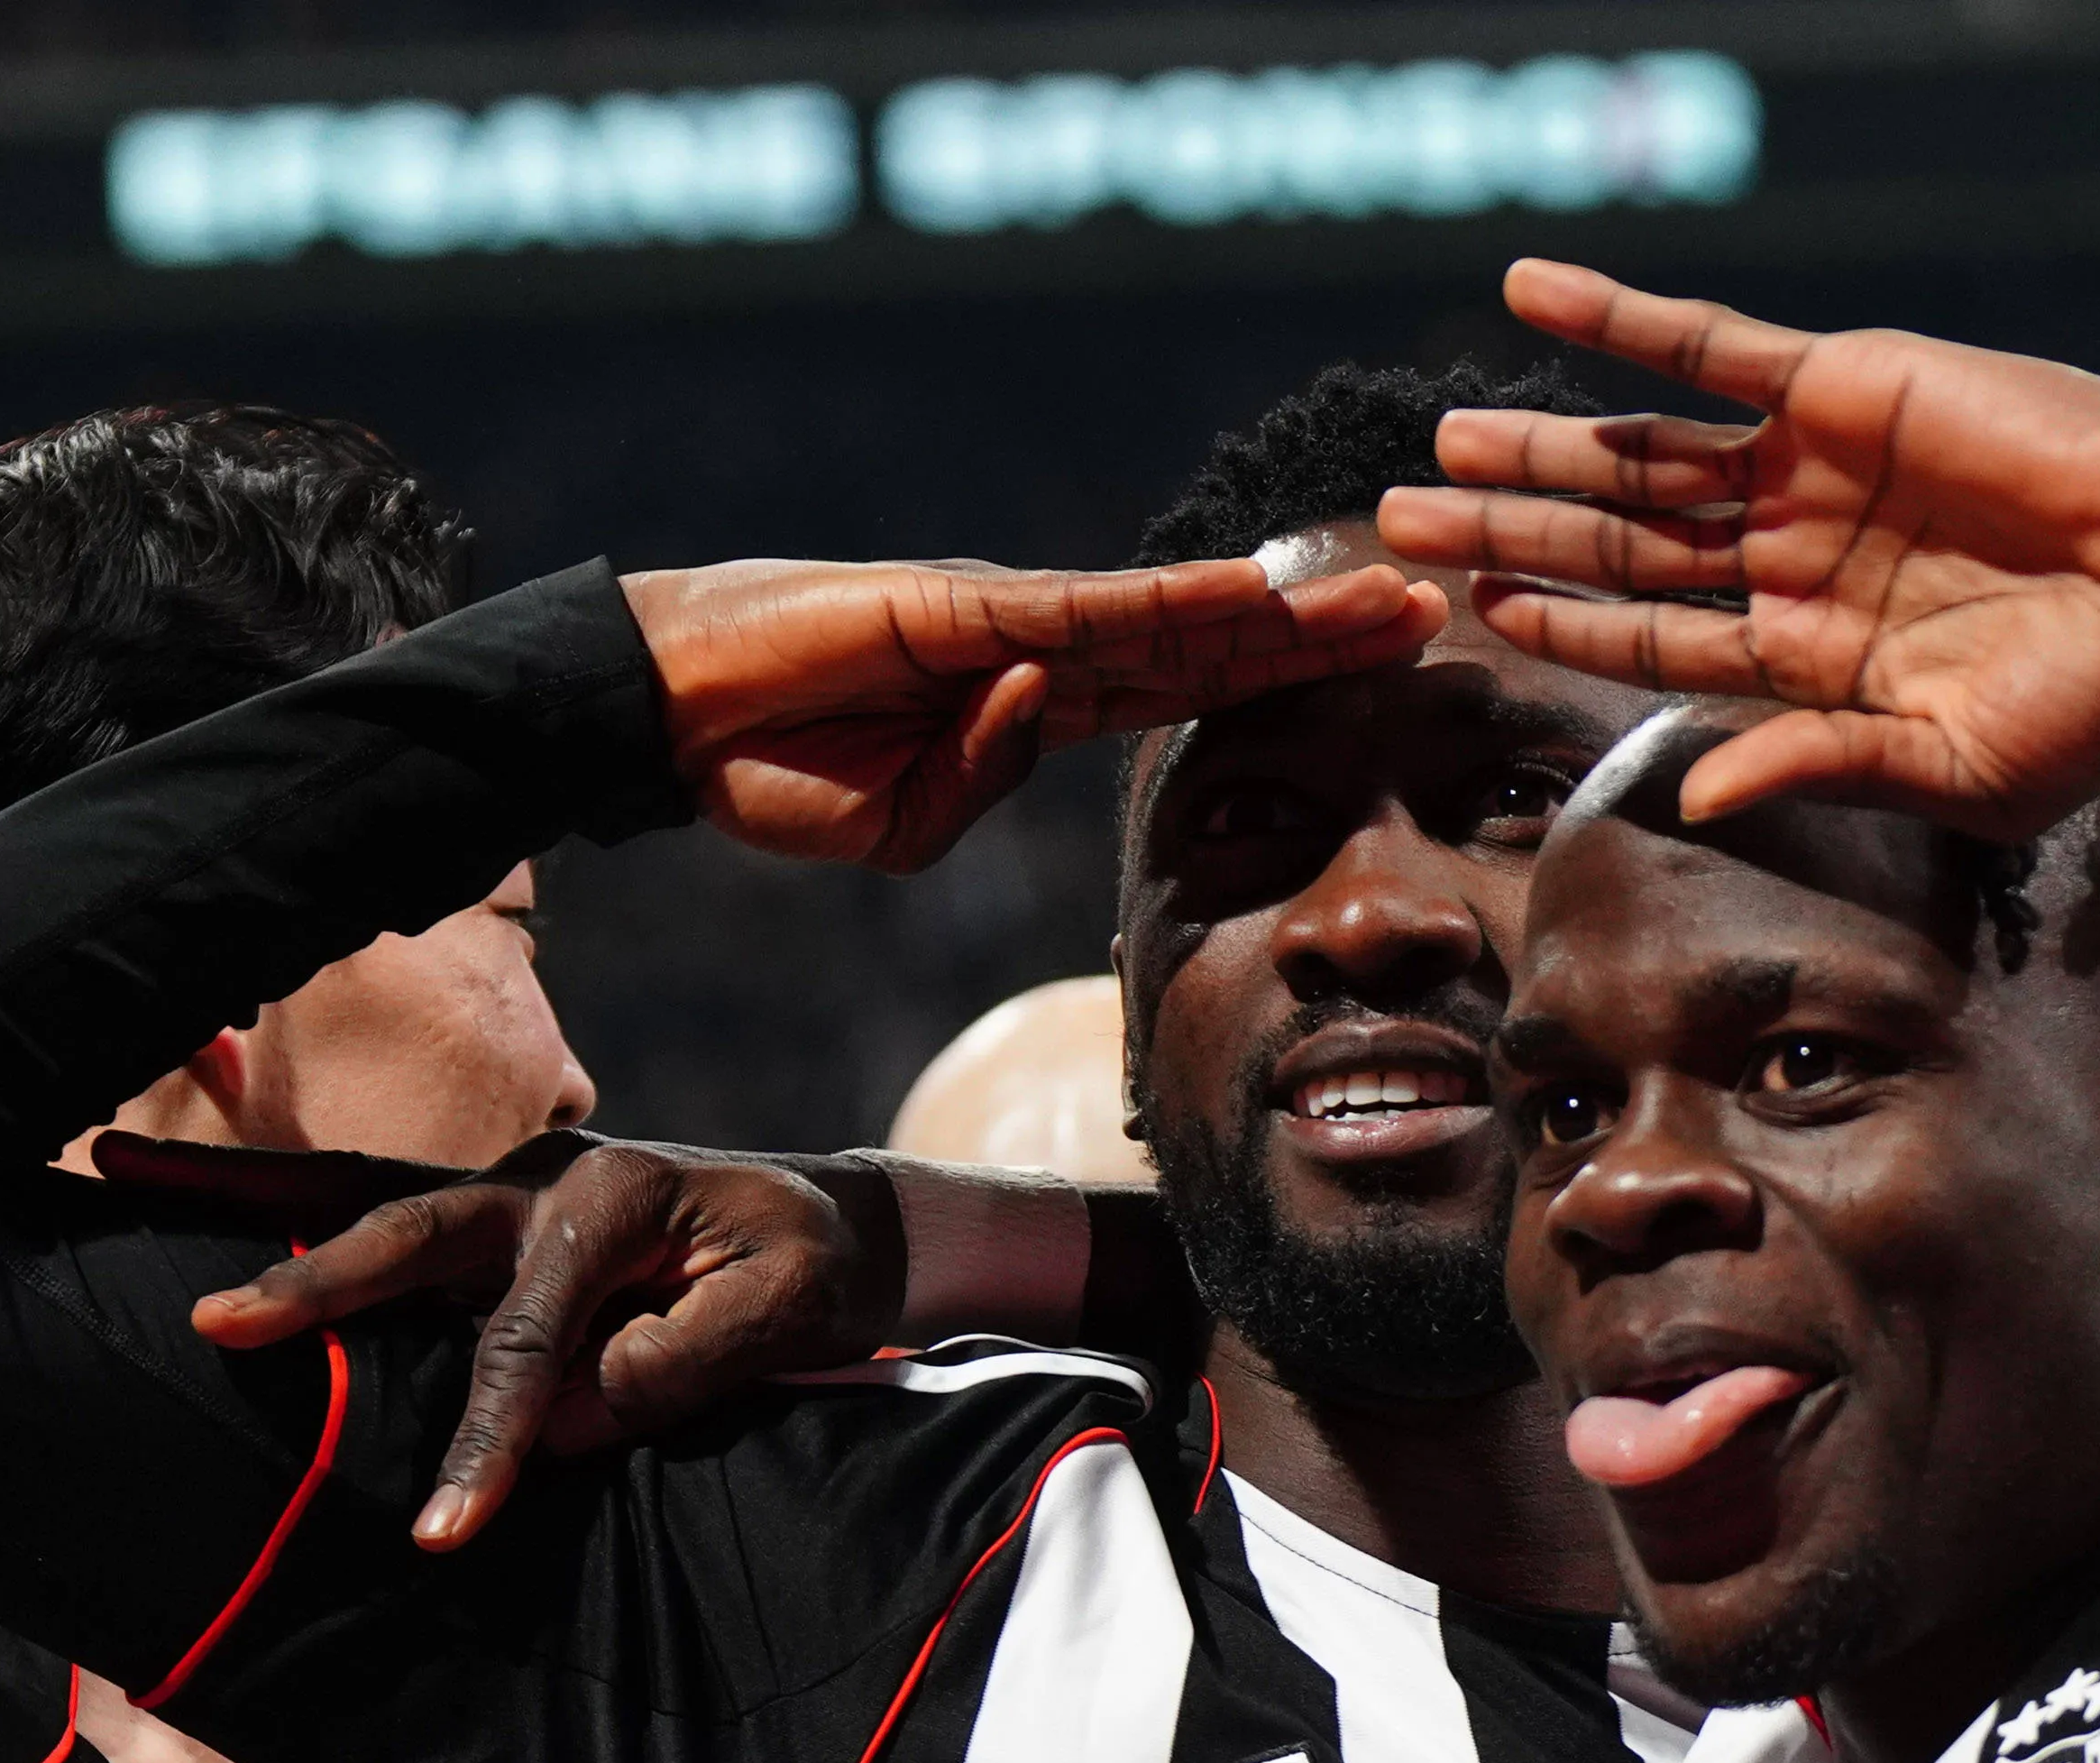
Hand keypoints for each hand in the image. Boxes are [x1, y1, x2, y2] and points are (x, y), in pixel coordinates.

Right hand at [118, 1132, 897, 1549]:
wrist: (837, 1223)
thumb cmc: (812, 1270)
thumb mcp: (785, 1311)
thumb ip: (685, 1358)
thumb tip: (570, 1417)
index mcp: (608, 1201)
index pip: (524, 1340)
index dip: (484, 1438)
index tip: (443, 1532)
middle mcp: (538, 1182)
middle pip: (401, 1230)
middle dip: (308, 1281)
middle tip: (210, 1322)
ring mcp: (505, 1190)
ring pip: (364, 1197)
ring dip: (246, 1195)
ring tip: (116, 1166)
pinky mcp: (491, 1217)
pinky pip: (381, 1217)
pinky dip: (292, 1215)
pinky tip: (198, 1214)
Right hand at [628, 556, 1441, 870]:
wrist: (668, 715)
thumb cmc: (770, 769)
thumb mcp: (894, 831)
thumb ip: (974, 790)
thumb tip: (1031, 711)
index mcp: (1032, 710)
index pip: (1186, 694)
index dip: (1281, 680)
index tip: (1373, 670)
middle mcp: (1039, 652)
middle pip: (1209, 645)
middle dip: (1320, 632)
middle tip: (1432, 609)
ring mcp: (1004, 619)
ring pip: (1172, 617)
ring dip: (1281, 610)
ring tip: (1381, 595)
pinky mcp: (959, 603)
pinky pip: (1086, 611)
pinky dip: (1171, 603)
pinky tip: (1251, 594)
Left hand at [1369, 259, 2099, 837]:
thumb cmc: (2096, 702)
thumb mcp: (1952, 770)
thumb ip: (1813, 763)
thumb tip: (1692, 793)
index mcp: (1811, 659)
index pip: (1652, 639)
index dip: (1562, 621)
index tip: (1472, 608)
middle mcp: (1796, 559)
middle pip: (1621, 544)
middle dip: (1512, 530)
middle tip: (1401, 524)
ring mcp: (1812, 469)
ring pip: (1642, 454)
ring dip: (1539, 444)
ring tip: (1439, 444)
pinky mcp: (1842, 386)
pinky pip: (1706, 344)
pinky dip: (1617, 319)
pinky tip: (1531, 296)